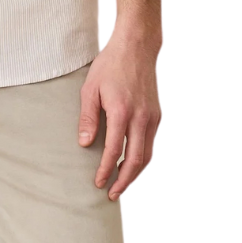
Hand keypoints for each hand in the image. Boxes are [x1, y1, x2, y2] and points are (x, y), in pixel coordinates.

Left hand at [78, 27, 161, 199]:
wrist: (137, 47)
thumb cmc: (109, 66)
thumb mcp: (90, 89)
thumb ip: (88, 118)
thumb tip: (84, 144)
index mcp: (122, 112)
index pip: (114, 151)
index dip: (105, 170)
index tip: (97, 182)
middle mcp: (141, 117)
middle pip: (136, 160)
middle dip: (124, 181)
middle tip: (111, 195)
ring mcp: (152, 117)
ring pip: (147, 155)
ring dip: (134, 174)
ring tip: (121, 185)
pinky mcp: (156, 115)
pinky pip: (150, 143)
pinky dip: (141, 159)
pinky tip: (130, 164)